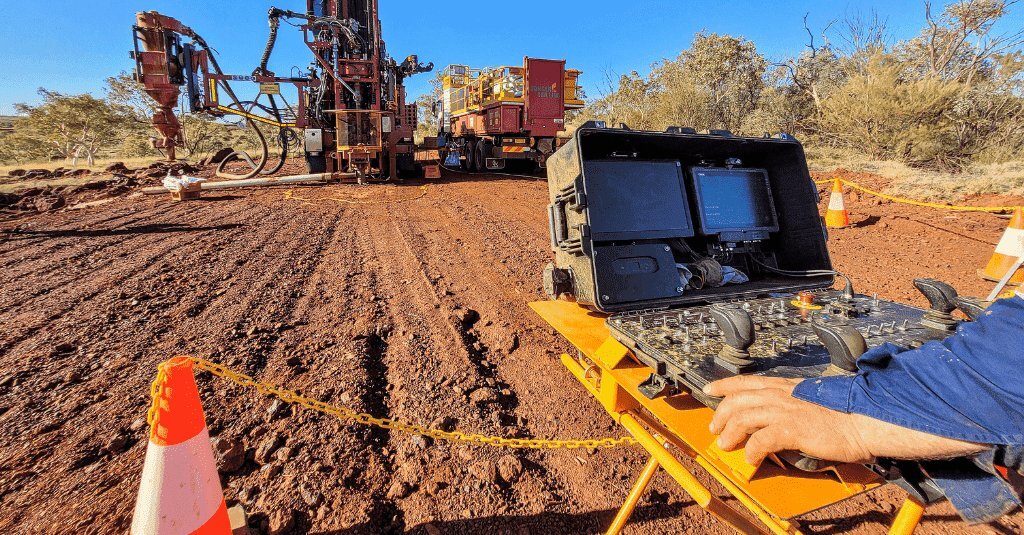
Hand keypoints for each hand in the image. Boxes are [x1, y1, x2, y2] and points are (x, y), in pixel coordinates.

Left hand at [706, 376, 873, 465]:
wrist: (863, 421)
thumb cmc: (842, 414)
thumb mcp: (808, 401)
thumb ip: (789, 404)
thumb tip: (772, 417)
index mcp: (785, 386)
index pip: (746, 381)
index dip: (724, 384)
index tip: (709, 389)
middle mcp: (781, 394)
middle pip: (737, 400)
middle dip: (720, 414)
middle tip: (714, 428)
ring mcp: (785, 410)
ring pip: (743, 418)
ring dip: (730, 433)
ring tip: (725, 445)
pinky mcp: (792, 428)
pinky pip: (760, 440)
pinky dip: (751, 450)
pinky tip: (751, 458)